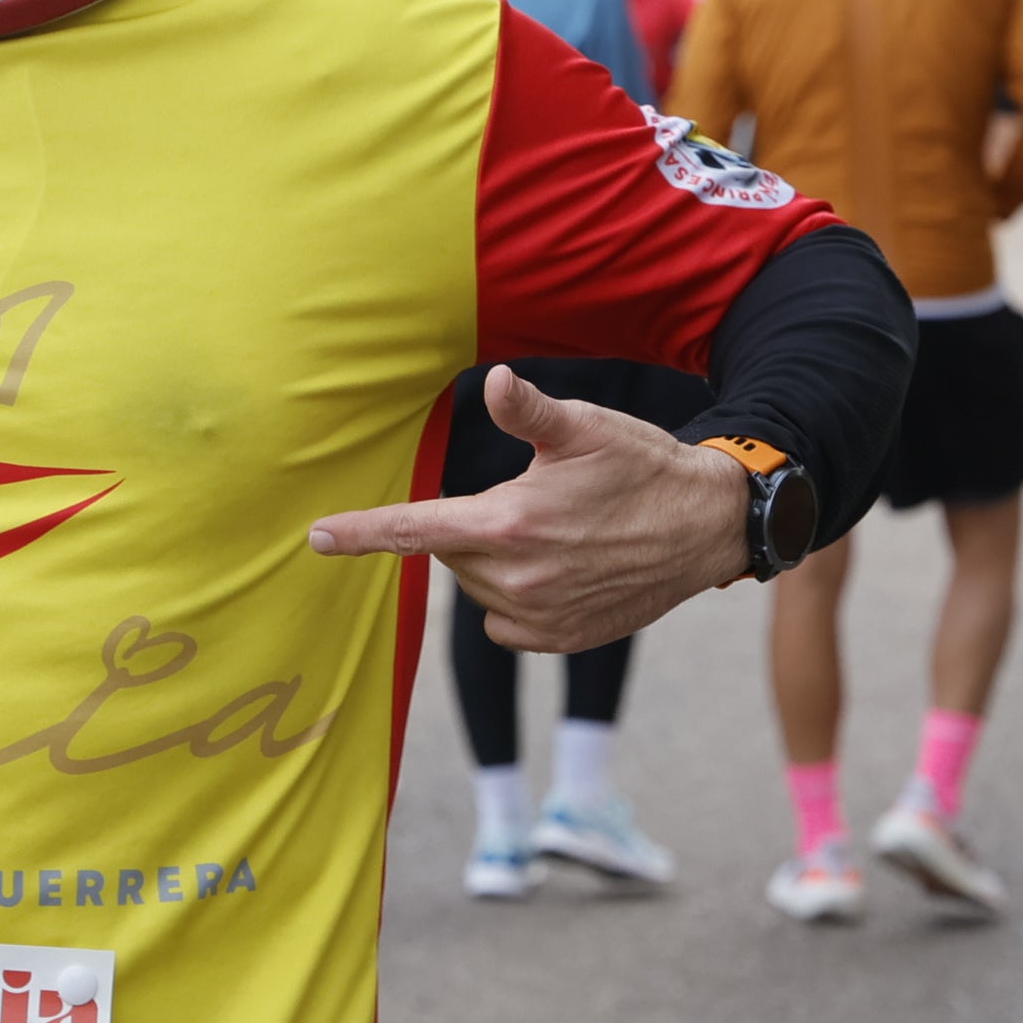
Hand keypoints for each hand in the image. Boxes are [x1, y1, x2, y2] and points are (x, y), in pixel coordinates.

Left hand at [308, 366, 752, 652]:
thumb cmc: (642, 466)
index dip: (360, 532)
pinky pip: (507, 622)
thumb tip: (492, 382)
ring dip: (496, 561)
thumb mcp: (585, 428)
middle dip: (472, 527)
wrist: (706, 527)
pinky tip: (560, 569)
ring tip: (557, 530)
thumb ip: (527, 411)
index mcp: (509, 522)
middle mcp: (517, 577)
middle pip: (453, 554)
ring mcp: (539, 616)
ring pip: (479, 587)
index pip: (415, 530)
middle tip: (530, 497)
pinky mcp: (562, 639)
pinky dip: (516, 598)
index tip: (316, 537)